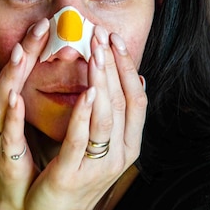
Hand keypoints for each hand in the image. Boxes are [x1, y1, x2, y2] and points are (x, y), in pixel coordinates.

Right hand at [0, 19, 49, 209]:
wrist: (18, 200)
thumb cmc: (26, 155)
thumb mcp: (28, 118)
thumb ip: (37, 91)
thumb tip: (59, 60)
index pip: (2, 67)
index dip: (18, 44)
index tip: (35, 20)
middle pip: (1, 77)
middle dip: (19, 51)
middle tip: (39, 25)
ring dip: (10, 75)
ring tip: (21, 52)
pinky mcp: (4, 156)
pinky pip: (6, 133)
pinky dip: (10, 115)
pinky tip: (16, 98)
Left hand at [24, 26, 147, 209]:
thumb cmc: (73, 173)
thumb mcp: (100, 143)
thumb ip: (114, 114)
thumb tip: (137, 79)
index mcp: (128, 145)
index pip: (137, 98)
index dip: (127, 67)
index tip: (115, 38)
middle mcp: (119, 156)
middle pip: (122, 102)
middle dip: (113, 65)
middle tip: (101, 35)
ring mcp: (98, 166)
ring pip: (106, 117)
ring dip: (101, 81)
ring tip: (94, 52)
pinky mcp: (72, 174)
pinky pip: (80, 139)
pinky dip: (84, 113)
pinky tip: (85, 91)